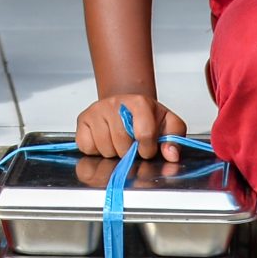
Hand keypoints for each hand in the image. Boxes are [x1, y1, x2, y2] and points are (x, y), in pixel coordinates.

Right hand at [74, 91, 188, 161]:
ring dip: (113, 152)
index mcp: (139, 102)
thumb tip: (172, 155)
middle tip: (132, 146)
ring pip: (104, 147)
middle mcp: (115, 103)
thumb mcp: (168, 124)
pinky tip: (104, 141)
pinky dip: (96, 150)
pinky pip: (87, 146)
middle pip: (122, 143)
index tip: (147, 149)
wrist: (125, 104)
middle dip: (129, 152)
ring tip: (118, 143)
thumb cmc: (146, 117)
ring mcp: (97, 111)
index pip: (144, 135)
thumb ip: (175, 139)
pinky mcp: (82, 119)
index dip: (147, 149)